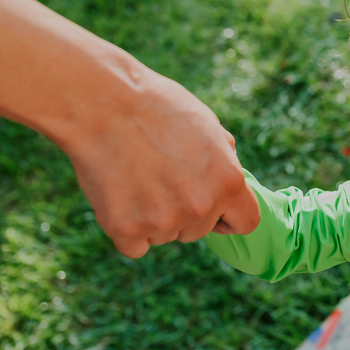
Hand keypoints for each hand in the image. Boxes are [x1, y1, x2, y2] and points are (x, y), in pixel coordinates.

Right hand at [63, 70, 260, 258]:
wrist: (103, 103)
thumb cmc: (156, 107)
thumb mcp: (209, 126)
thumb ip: (224, 161)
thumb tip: (227, 185)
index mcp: (229, 181)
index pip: (245, 223)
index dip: (229, 219)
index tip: (216, 214)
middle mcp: (202, 206)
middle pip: (199, 230)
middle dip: (184, 212)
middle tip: (159, 177)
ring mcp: (164, 221)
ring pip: (165, 236)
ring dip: (153, 218)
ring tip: (135, 177)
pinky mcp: (126, 229)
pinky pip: (135, 246)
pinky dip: (126, 230)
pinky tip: (119, 197)